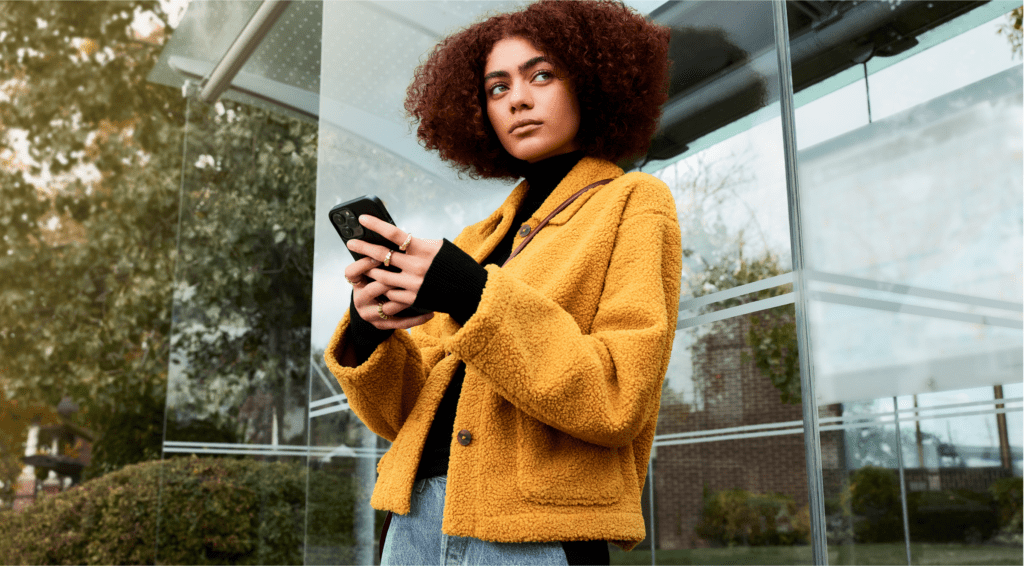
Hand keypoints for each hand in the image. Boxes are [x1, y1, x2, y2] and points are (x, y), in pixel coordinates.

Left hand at [344, 215, 441, 329]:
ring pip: (381, 276)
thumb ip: (418, 244)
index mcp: (423, 249)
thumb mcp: (438, 248)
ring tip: (364, 266)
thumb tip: (397, 240)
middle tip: (351, 243)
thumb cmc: (452, 264)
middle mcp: (417, 266)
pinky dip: (386, 289)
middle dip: (363, 248)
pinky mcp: (414, 299)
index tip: (362, 219)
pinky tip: (383, 286)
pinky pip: (391, 293)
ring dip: (370, 271)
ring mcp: (414, 284)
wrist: (468, 290)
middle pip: (382, 255)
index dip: (376, 225)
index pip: (394, 234)